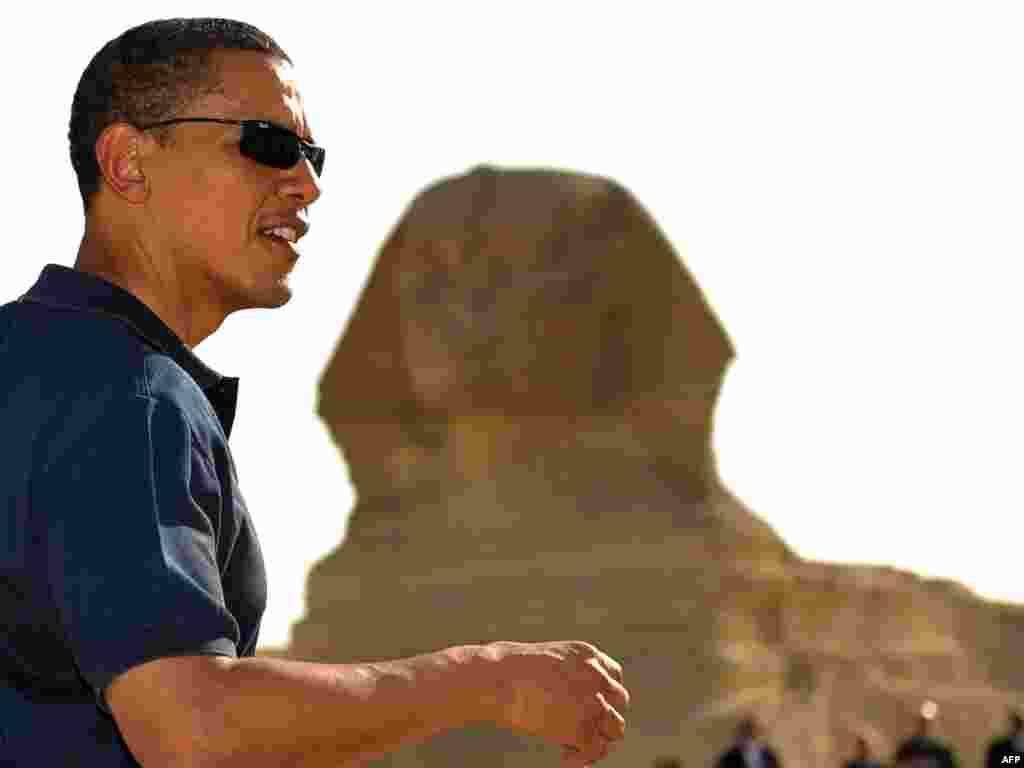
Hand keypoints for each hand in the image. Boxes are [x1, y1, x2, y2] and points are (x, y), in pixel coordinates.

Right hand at [485, 640, 628, 765]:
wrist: (500, 678)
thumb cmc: (510, 669)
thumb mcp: (547, 662)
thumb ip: (568, 678)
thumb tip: (570, 706)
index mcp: (589, 655)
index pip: (615, 676)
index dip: (605, 694)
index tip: (590, 706)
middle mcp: (597, 676)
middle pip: (620, 702)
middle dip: (603, 717)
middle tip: (581, 729)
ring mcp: (593, 703)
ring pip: (615, 729)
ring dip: (598, 739)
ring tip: (574, 747)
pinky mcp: (582, 728)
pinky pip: (596, 750)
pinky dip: (583, 758)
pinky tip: (563, 758)